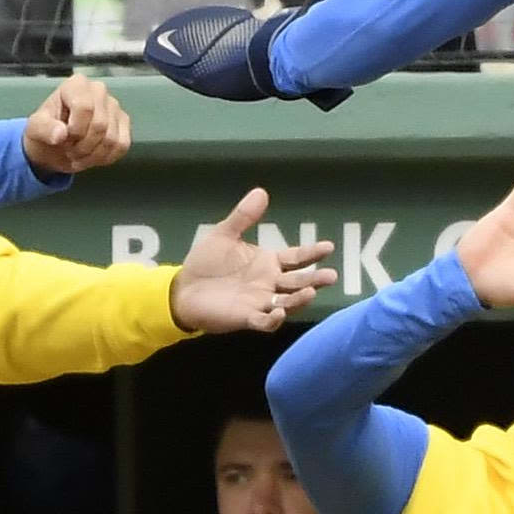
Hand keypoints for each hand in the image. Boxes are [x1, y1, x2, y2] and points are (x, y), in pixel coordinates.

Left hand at [21, 74, 134, 174]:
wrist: (55, 143)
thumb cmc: (46, 130)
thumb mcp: (36, 129)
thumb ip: (45, 129)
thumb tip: (60, 135)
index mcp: (76, 85)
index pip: (85, 107)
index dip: (75, 130)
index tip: (63, 138)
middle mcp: (99, 90)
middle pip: (100, 125)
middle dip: (83, 146)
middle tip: (69, 150)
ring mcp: (114, 106)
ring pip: (112, 139)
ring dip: (93, 155)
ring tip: (78, 154)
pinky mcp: (124, 122)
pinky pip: (122, 145)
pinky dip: (106, 157)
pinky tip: (92, 156)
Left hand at [166, 188, 339, 330]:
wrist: (183, 289)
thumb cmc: (206, 262)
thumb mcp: (224, 235)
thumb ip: (243, 217)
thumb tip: (261, 192)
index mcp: (268, 263)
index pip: (297, 258)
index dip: (312, 253)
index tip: (328, 247)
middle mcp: (270, 283)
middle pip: (298, 282)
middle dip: (315, 280)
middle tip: (331, 276)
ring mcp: (260, 302)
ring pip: (287, 302)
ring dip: (299, 299)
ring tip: (310, 293)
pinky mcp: (246, 317)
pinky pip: (264, 321)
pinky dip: (273, 319)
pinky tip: (279, 312)